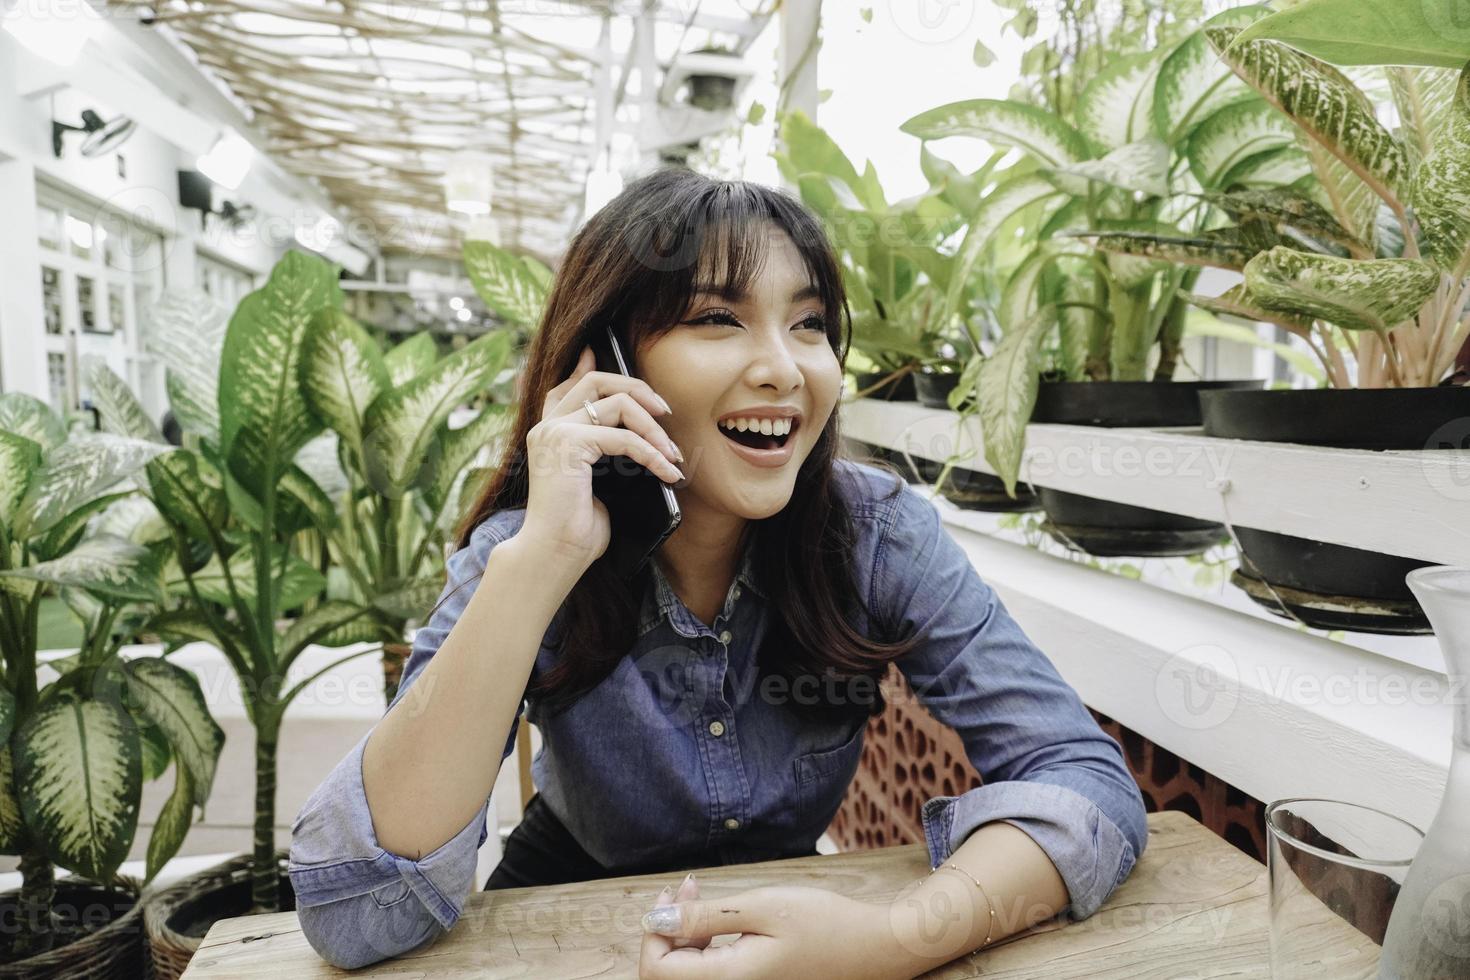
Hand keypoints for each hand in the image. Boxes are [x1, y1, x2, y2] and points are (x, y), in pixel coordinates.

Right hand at [519, 344, 683, 569]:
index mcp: (549, 433)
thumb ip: (609, 454)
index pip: (565, 386)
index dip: (586, 366)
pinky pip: (624, 437)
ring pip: (616, 402)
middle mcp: (547, 427)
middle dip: (637, 388)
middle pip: (596, 381)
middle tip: (665, 411)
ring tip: (672, 453)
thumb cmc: (577, 529)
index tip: (599, 351)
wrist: (555, 554)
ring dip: (653, 427)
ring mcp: (555, 432)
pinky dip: (652, 454)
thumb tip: (642, 439)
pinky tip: (668, 471)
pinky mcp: (568, 444)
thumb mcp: (598, 483)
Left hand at [638, 879, 899, 979]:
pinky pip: (712, 974)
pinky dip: (704, 946)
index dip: (654, 931)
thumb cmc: (825, 924)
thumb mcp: (763, 907)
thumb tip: (655, 920)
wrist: (873, 949)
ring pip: (688, 974)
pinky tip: (718, 920)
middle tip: (687, 886)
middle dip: (667, 930)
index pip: (657, 970)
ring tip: (700, 896)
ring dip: (684, 936)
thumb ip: (705, 916)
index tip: (671, 893)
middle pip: (669, 974)